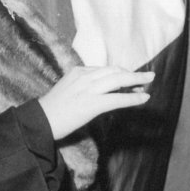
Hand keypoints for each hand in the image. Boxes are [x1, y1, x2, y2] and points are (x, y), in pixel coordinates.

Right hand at [38, 66, 152, 140]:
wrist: (40, 121)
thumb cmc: (52, 109)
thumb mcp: (68, 89)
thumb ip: (84, 86)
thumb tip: (101, 92)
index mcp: (78, 71)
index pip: (105, 69)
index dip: (121, 73)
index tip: (131, 78)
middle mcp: (85, 76)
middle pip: (115, 71)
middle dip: (133, 73)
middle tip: (148, 75)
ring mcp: (89, 89)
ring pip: (119, 80)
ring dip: (137, 80)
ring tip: (149, 82)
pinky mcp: (92, 104)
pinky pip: (117, 99)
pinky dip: (132, 98)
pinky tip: (143, 98)